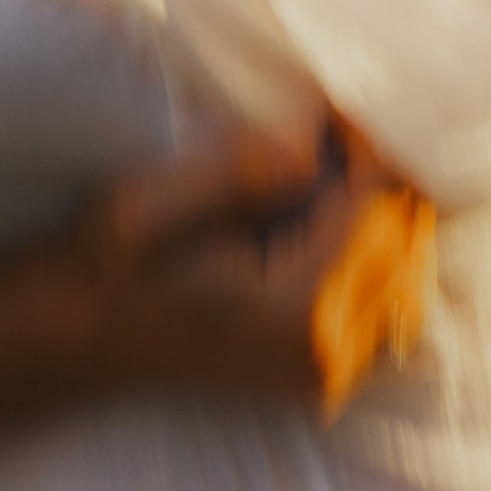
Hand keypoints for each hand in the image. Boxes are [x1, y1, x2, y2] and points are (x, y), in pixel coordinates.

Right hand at [59, 125, 434, 417]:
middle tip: (342, 133)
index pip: (375, 211)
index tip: (336, 111)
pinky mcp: (321, 379)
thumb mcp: (156, 201)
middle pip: (405, 245)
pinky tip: (345, 223)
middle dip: (384, 181)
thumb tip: (314, 146)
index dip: (367, 150)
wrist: (81, 333)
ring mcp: (325, 375)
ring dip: (391, 221)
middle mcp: (324, 352)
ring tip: (345, 171)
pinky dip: (382, 261)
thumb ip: (243, 172)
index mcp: (295, 309)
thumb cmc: (113, 263)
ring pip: (409, 281)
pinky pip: (388, 313)